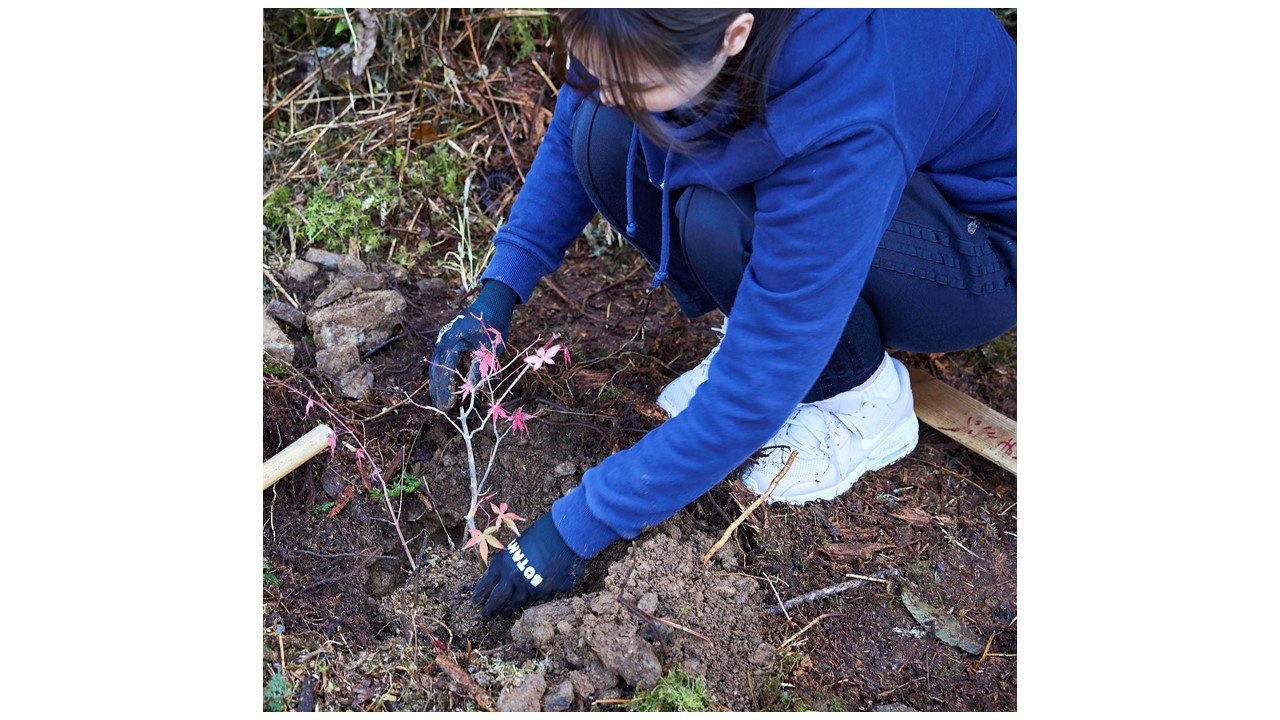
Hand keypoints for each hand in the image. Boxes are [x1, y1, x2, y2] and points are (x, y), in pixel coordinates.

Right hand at [429, 280, 519, 408]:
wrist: (493, 302)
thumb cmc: (493, 324)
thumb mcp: (489, 349)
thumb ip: (479, 368)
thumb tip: (472, 388)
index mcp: (452, 341)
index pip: (445, 369)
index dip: (445, 388)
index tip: (449, 404)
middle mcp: (444, 340)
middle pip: (436, 369)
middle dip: (438, 389)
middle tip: (442, 408)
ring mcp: (444, 339)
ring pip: (437, 365)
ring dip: (438, 384)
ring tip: (441, 402)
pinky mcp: (448, 341)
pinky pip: (442, 360)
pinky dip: (443, 374)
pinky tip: (445, 387)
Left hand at [471, 513, 586, 618]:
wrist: (565, 534)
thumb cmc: (541, 534)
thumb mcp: (517, 546)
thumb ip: (509, 564)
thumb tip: (503, 578)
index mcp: (503, 564)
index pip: (486, 585)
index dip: (480, 596)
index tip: (476, 604)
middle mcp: (514, 578)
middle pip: (498, 601)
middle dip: (491, 611)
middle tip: (487, 617)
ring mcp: (532, 588)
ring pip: (519, 604)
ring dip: (512, 609)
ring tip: (507, 613)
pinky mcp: (549, 592)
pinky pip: (541, 599)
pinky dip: (537, 598)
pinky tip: (536, 597)